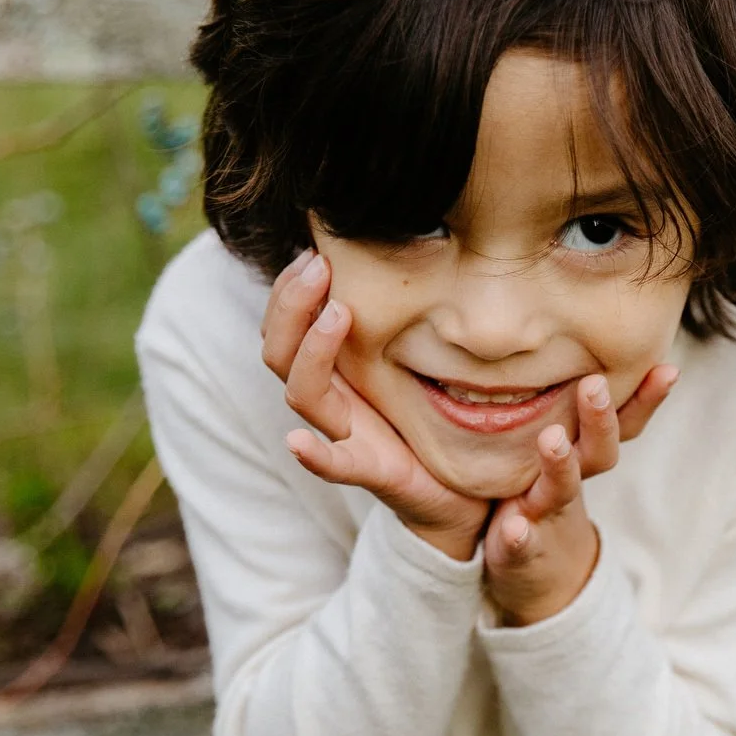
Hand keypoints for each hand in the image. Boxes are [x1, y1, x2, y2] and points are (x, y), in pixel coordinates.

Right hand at [263, 252, 487, 561]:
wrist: (457, 491)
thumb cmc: (433, 420)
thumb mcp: (414, 357)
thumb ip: (402, 314)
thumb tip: (413, 244)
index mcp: (335, 372)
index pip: (286, 325)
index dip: (289, 289)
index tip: (315, 249)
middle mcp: (330, 402)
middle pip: (278, 351)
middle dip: (292, 304)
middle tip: (318, 264)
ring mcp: (344, 436)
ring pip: (301, 395)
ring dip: (311, 350)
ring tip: (338, 312)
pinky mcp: (369, 471)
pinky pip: (333, 464)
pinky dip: (313, 454)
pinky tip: (296, 443)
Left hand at [485, 366, 677, 625]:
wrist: (538, 576)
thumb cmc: (546, 497)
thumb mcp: (564, 452)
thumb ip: (571, 409)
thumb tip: (590, 351)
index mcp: (583, 455)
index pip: (621, 425)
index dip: (646, 400)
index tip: (669, 370)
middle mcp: (570, 482)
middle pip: (598, 452)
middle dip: (600, 420)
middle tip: (595, 385)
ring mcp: (546, 516)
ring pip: (560, 490)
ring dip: (560, 466)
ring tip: (552, 439)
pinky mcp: (520, 550)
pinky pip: (521, 544)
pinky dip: (521, 537)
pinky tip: (516, 528)